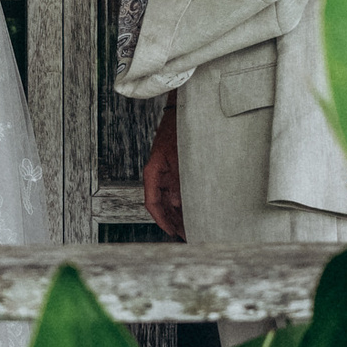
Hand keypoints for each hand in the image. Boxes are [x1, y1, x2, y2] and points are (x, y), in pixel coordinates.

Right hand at [143, 97, 184, 240]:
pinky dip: (184, 202)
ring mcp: (168, 172)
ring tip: (192, 228)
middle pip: (162, 204)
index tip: (171, 232)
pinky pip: (178, 191)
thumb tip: (178, 203)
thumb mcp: (179, 155)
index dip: (161, 219)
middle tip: (187, 236)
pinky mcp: (177, 170)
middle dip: (173, 221)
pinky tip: (194, 211)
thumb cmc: (178, 128)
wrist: (183, 109)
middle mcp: (159, 175)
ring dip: (179, 214)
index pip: (152, 202)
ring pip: (171, 200)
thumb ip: (178, 179)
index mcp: (154, 171)